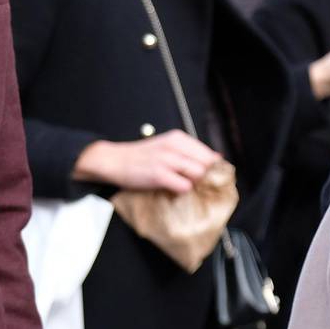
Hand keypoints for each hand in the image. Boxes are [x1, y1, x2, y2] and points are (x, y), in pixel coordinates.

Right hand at [73, 131, 222, 193]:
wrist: (114, 160)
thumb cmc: (141, 156)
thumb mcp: (166, 146)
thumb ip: (188, 151)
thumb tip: (216, 158)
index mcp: (177, 138)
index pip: (208, 153)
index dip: (209, 167)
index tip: (204, 175)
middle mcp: (174, 146)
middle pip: (206, 164)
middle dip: (204, 176)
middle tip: (192, 182)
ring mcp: (167, 160)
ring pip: (198, 174)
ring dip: (193, 183)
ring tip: (180, 184)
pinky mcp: (159, 175)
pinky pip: (184, 186)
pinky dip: (181, 190)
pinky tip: (171, 188)